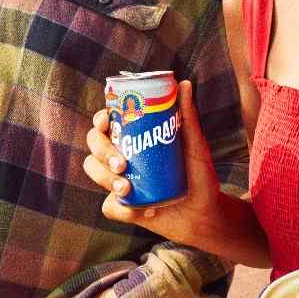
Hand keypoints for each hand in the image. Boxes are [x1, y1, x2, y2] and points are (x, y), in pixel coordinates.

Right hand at [84, 80, 222, 242]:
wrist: (204, 214)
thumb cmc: (199, 176)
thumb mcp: (195, 146)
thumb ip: (188, 117)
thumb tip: (185, 83)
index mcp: (133, 138)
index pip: (107, 122)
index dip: (100, 120)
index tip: (106, 122)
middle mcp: (122, 156)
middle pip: (94, 144)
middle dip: (102, 152)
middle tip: (121, 164)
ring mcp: (119, 181)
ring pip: (94, 172)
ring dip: (105, 179)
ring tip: (127, 189)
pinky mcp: (123, 207)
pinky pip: (110, 207)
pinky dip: (125, 210)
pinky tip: (146, 212)